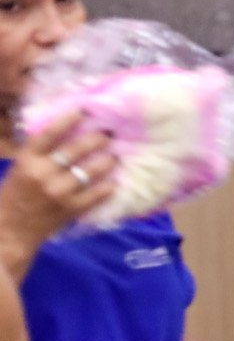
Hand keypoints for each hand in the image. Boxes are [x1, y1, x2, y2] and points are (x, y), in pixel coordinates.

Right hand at [0, 111, 118, 273]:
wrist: (12, 229)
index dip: (67, 121)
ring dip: (107, 161)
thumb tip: (68, 133)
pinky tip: (114, 181)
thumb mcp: (21, 168)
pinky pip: (97, 193)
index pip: (48, 134)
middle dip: (96, 139)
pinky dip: (108, 186)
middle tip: (108, 134)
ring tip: (114, 156)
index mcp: (27, 160)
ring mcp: (58, 192)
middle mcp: (42, 173)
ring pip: (90, 171)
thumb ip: (40, 153)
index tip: (83, 112)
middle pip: (75, 150)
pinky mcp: (71, 208)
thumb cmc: (15, 194)